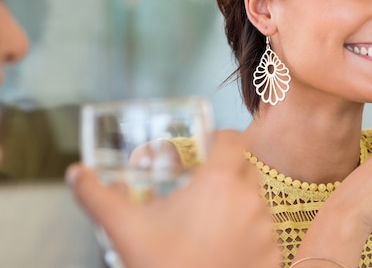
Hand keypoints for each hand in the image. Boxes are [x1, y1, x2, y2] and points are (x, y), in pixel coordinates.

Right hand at [67, 130, 280, 267]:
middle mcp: (249, 199)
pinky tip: (226, 247)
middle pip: (246, 167)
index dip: (220, 139)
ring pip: (256, 199)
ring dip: (239, 202)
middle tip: (203, 188)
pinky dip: (250, 232)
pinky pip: (266, 230)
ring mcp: (266, 227)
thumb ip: (97, 196)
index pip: (233, 139)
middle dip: (227, 171)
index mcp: (219, 182)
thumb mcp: (124, 229)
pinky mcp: (274, 253)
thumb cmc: (160, 266)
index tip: (207, 148)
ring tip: (210, 223)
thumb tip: (76, 173)